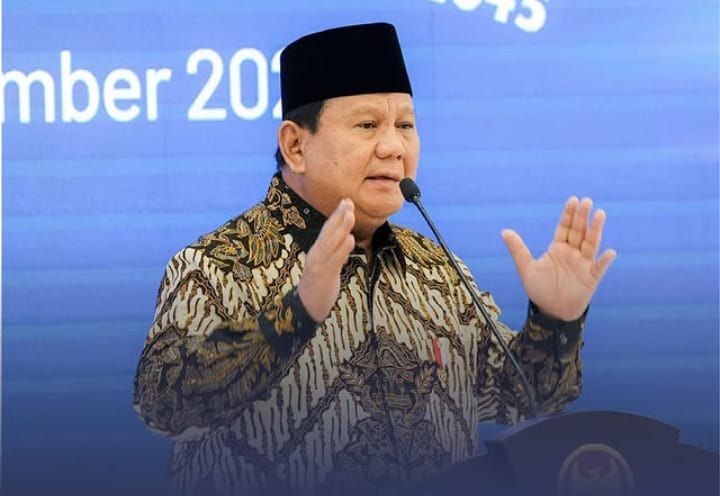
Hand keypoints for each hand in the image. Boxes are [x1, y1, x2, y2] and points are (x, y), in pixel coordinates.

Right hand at [298, 198, 354, 321]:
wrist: (307, 307)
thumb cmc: (319, 285)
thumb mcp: (328, 265)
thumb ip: (337, 252)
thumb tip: (348, 237)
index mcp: (317, 251)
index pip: (327, 230)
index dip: (336, 216)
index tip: (346, 201)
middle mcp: (316, 255)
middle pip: (327, 233)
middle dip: (338, 217)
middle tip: (348, 201)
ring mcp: (319, 265)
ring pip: (331, 244)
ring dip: (341, 228)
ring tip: (350, 215)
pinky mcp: (324, 276)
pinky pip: (334, 261)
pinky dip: (342, 250)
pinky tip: (350, 240)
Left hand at [501, 197, 616, 320]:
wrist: (551, 311)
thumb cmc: (539, 289)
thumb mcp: (526, 268)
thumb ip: (518, 250)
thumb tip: (504, 231)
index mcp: (557, 248)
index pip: (564, 227)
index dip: (568, 214)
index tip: (573, 200)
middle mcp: (572, 253)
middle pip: (578, 231)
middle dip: (582, 217)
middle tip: (586, 201)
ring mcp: (583, 264)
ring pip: (590, 244)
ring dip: (595, 230)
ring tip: (600, 214)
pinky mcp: (591, 278)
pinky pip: (599, 268)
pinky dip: (604, 261)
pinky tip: (609, 252)